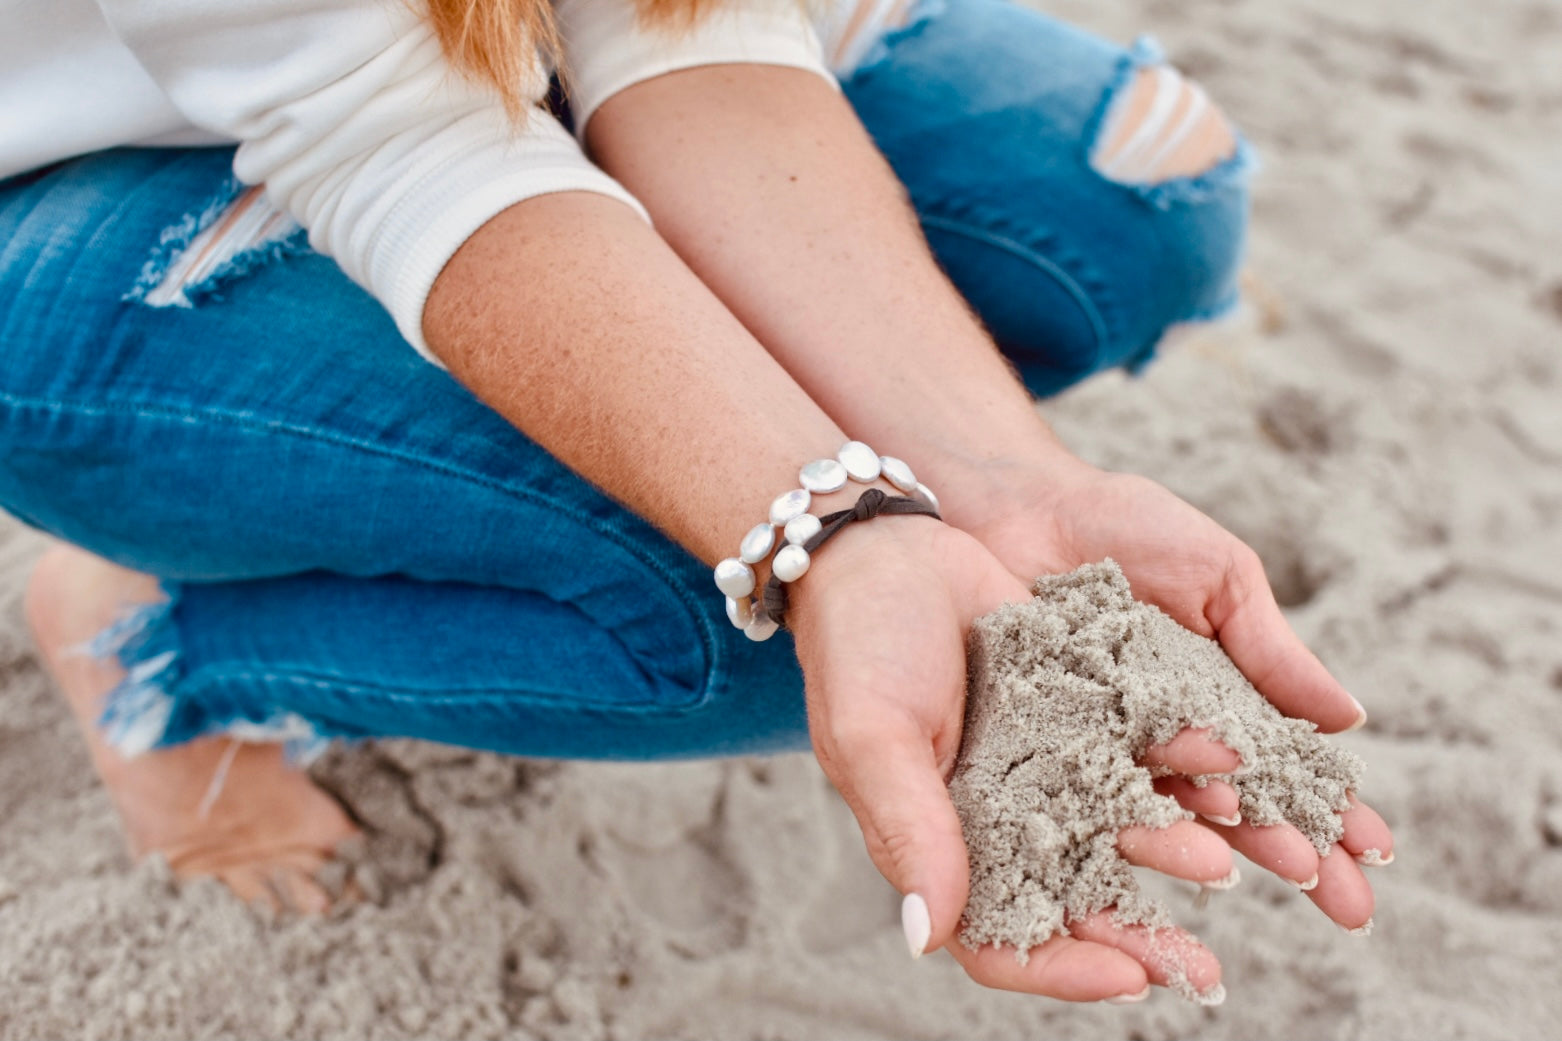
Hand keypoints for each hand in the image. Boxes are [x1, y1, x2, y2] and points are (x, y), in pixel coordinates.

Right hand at [789, 517, 1253, 1001]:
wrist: (887, 543)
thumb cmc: (858, 644)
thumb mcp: (874, 736)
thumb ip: (908, 829)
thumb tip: (925, 937)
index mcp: (938, 841)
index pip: (999, 938)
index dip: (1061, 969)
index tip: (1128, 978)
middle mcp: (997, 816)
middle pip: (1075, 900)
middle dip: (1140, 936)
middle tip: (1203, 966)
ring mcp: (1043, 765)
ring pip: (1118, 827)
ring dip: (1171, 844)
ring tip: (1224, 852)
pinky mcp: (1079, 709)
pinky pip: (1138, 748)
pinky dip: (1178, 758)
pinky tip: (1220, 759)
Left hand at [960, 459, 1394, 929]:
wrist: (1025, 506)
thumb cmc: (1127, 528)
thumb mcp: (1219, 579)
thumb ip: (1271, 651)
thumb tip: (1350, 719)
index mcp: (1217, 699)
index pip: (1285, 767)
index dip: (1332, 811)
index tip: (1378, 853)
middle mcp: (1168, 735)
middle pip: (1243, 806)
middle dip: (1301, 850)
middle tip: (1348, 902)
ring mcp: (1111, 745)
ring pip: (1182, 808)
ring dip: (1240, 843)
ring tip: (1287, 870)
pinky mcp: (1052, 745)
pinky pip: (1105, 787)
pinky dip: (1152, 814)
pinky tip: (1197, 838)